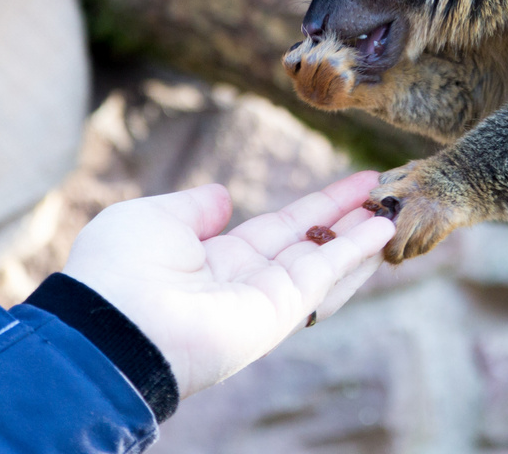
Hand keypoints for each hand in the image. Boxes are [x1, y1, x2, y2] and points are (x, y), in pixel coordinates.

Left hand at [62, 171, 396, 396]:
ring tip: (396, 207)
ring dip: (361, 235)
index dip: (318, 205)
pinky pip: (325, 274)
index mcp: (214, 259)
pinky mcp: (280, 312)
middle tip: (385, 190)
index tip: (356, 182)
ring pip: (326, 260)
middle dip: (348, 216)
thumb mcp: (154, 218)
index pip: (280, 227)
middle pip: (311, 243)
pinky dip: (356, 250)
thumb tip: (222, 198)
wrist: (112, 325)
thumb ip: (195, 207)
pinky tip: (384, 227)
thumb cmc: (118, 269)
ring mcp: (266, 299)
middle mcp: (246, 280)